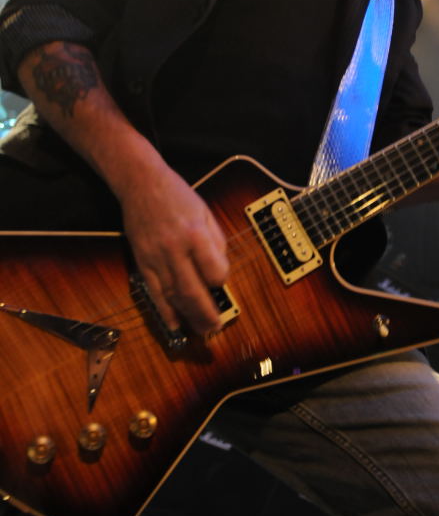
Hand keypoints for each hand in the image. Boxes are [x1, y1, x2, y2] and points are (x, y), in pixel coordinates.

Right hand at [119, 160, 228, 336]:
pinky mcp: (141, 261)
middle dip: (206, 313)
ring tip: (200, 331)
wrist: (140, 184)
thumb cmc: (177, 195)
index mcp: (195, 234)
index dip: (220, 279)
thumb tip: (219, 272)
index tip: (221, 280)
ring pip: (172, 295)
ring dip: (187, 317)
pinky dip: (164, 311)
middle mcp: (174, 248)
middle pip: (192, 290)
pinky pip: (153, 292)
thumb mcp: (205, 212)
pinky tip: (174, 324)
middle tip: (215, 328)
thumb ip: (216, 241)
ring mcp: (155, 257)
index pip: (213, 270)